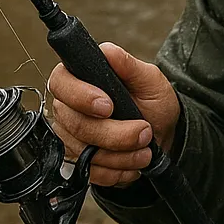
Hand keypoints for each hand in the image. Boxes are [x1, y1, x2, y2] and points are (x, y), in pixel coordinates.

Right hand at [48, 42, 179, 187]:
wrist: (161, 135)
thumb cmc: (153, 102)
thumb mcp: (150, 80)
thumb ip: (128, 65)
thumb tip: (108, 51)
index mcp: (79, 77)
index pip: (61, 83)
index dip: (81, 96)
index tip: (109, 106)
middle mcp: (68, 107)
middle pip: (77, 124)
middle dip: (115, 133)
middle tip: (144, 132)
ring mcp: (69, 136)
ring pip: (85, 152)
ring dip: (121, 155)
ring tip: (145, 149)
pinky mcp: (77, 162)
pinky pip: (90, 172)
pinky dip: (117, 171)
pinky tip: (132, 161)